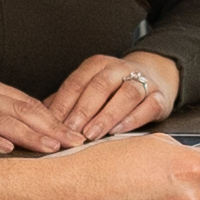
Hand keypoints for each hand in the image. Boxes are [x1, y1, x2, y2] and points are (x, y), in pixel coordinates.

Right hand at [0, 76, 76, 154]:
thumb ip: (17, 128)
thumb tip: (60, 139)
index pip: (30, 105)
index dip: (55, 122)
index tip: (78, 140)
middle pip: (18, 110)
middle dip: (48, 128)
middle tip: (71, 145)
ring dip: (24, 134)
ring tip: (46, 148)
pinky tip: (4, 150)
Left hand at [46, 51, 179, 141]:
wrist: (155, 77)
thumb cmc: (113, 90)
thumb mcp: (89, 89)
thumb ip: (66, 102)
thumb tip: (39, 121)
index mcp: (97, 65)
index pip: (76, 83)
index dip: (63, 104)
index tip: (51, 124)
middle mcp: (119, 69)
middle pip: (99, 87)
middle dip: (83, 110)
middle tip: (69, 131)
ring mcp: (142, 81)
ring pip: (126, 95)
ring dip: (107, 115)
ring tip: (91, 134)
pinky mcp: (159, 97)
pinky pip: (148, 106)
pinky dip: (133, 119)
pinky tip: (118, 131)